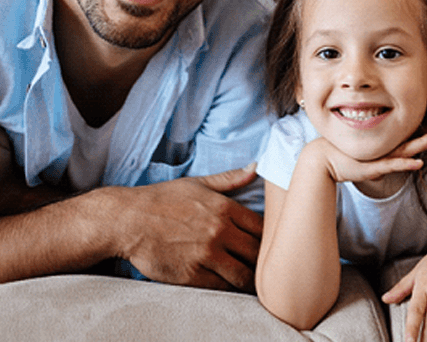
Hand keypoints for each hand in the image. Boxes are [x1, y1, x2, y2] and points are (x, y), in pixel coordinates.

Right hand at [112, 164, 261, 291]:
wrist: (128, 220)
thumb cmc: (162, 199)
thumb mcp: (198, 183)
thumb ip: (230, 178)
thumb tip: (256, 167)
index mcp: (225, 208)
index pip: (262, 227)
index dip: (269, 237)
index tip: (267, 242)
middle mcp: (219, 231)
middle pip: (256, 252)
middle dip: (261, 259)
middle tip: (261, 263)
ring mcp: (206, 254)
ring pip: (243, 275)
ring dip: (249, 279)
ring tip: (249, 279)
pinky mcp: (192, 275)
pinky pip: (222, 287)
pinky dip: (229, 288)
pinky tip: (228, 284)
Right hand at [317, 129, 426, 183]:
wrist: (321, 158)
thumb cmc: (339, 159)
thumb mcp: (361, 164)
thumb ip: (372, 167)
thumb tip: (379, 174)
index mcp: (381, 149)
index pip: (405, 142)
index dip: (420, 137)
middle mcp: (382, 150)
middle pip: (410, 143)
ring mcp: (378, 157)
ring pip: (406, 151)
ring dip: (423, 144)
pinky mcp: (373, 167)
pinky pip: (393, 165)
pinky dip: (406, 165)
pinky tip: (418, 163)